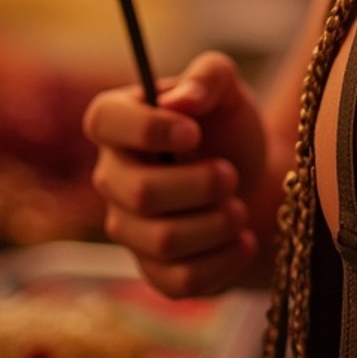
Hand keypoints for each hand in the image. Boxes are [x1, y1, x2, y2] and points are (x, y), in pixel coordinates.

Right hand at [83, 51, 267, 297]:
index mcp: (119, 121)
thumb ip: (208, 76)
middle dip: (199, 185)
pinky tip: (243, 240)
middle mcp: (111, 176)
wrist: (253, 181)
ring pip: (162, 241)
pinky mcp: (153, 270)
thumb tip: (182, 101)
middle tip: (230, 174)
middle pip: (140, 192)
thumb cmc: (227, 127)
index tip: (194, 133)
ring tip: (238, 207)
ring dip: (216, 224)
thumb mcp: (227, 89)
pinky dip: (223, 261)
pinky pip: (179, 281)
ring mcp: (127, 228)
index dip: (148, 128)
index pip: (103, 120)